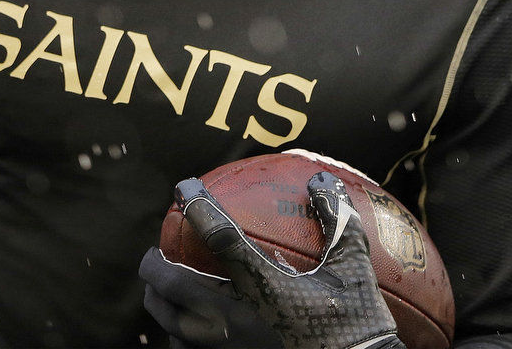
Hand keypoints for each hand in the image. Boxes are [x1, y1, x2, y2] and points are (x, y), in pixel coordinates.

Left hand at [144, 170, 403, 348]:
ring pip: (174, 329)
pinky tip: (185, 337)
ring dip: (162, 308)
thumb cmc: (358, 327)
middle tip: (153, 256)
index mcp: (264, 287)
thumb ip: (337, 222)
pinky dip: (180, 342)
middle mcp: (237, 320)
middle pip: (175, 287)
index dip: (197, 207)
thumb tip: (323, 179)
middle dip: (155, 268)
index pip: (219, 236)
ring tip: (159, 295)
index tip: (183, 189)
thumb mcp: (353, 270)